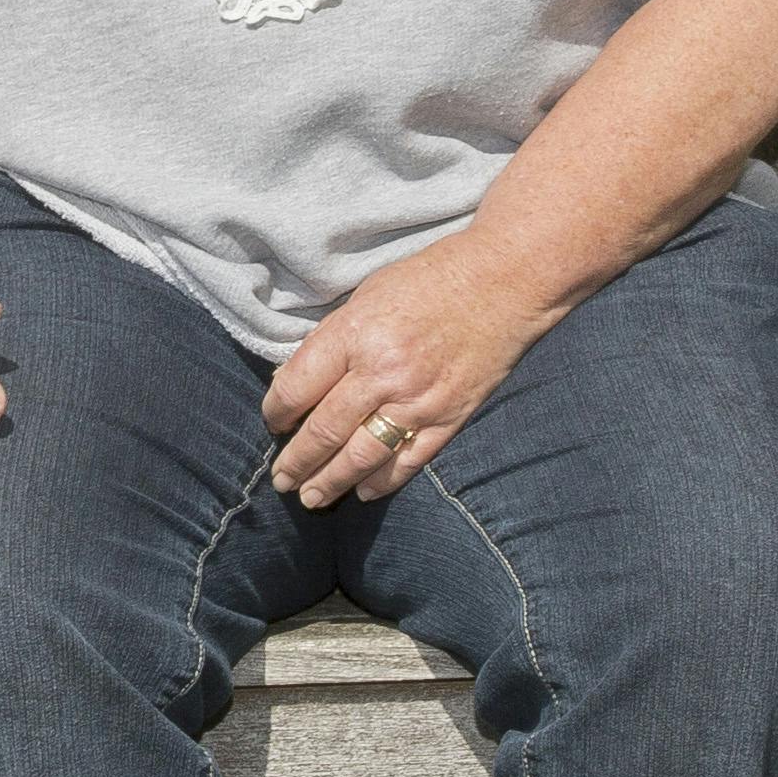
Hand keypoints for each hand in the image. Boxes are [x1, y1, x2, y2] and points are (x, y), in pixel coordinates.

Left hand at [263, 239, 565, 508]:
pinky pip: (408, 461)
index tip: (272, 423)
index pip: (296, 388)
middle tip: (281, 480)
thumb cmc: (431, 279)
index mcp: (355, 334)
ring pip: (361, 456)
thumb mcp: (367, 296)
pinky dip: (382, 481)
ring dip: (331, 481)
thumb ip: (334, 341)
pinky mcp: (449, 418)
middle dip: (296, 461)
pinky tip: (364, 491)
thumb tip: (297, 383)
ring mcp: (418, 401)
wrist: (505, 280)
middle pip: (323, 431)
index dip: (276, 412)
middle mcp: (383, 373)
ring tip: (312, 497)